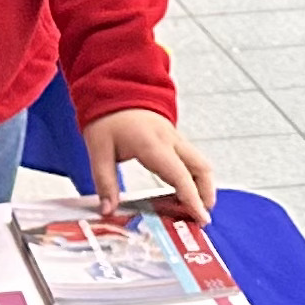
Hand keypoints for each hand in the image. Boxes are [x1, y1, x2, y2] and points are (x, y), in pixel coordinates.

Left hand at [85, 108, 217, 219]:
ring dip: (203, 186)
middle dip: (207, 194)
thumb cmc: (107, 117)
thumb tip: (108, 210)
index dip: (193, 199)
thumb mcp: (98, 150)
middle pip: (202, 169)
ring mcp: (175, 138)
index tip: (201, 218)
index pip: (180, 176)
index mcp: (153, 145)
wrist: (115, 87)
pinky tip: (183, 192)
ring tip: (193, 208)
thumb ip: (105, 182)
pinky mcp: (174, 139)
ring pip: (200, 164)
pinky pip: (191, 160)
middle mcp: (170, 141)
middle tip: (201, 218)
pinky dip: (194, 177)